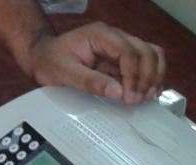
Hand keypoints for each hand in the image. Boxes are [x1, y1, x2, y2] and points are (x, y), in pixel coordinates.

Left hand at [18, 22, 165, 104]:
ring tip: (145, 97)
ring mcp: (120, 46)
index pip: (128, 51)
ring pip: (151, 54)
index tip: (129, 97)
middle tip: (136, 100)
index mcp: (100, 35)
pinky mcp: (121, 58)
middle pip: (146, 51)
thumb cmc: (50, 61)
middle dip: (146, 77)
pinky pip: (145, 63)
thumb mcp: (64, 73)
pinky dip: (150, 77)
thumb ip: (90, 82)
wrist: (43, 56)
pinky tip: (146, 93)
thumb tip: (117, 92)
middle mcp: (114, 36)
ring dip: (153, 76)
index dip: (133, 75)